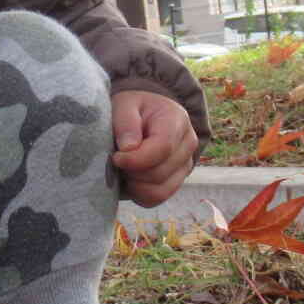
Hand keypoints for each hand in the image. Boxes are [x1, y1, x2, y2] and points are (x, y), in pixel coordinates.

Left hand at [110, 89, 197, 207]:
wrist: (142, 117)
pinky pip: (157, 199)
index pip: (163, 148)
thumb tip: (129, 148)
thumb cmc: (132, 109)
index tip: (116, 157)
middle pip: (159, 172)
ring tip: (123, 169)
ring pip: (159, 191)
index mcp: (177, 120)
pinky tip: (130, 179)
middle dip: (132, 172)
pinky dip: (139, 194)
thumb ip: (125, 122)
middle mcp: (188, 144)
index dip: (136, 159)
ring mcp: (185, 165)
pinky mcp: (177, 181)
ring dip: (134, 185)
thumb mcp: (124, 104)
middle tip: (116, 161)